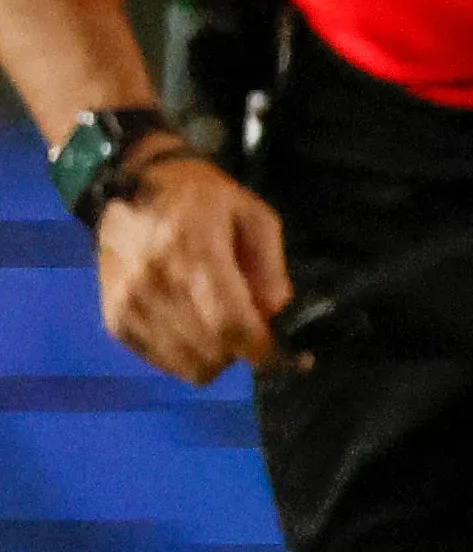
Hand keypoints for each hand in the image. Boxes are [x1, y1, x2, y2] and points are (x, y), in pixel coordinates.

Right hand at [95, 151, 288, 382]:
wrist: (132, 187)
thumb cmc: (202, 199)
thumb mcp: (253, 215)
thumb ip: (270, 265)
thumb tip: (274, 312)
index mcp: (193, 251)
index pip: (230, 322)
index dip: (261, 348)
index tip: (279, 352)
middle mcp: (154, 282)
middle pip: (211, 349)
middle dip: (241, 351)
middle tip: (249, 333)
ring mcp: (129, 304)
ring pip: (187, 364)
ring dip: (214, 358)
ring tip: (220, 330)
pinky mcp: (114, 319)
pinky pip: (160, 362)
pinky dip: (184, 357)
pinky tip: (193, 332)